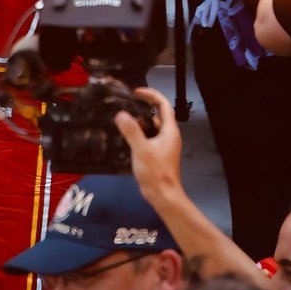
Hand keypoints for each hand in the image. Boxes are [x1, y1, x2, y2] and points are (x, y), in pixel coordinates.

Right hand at [114, 87, 182, 202]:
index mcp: (169, 130)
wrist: (163, 196)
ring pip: (151, 127)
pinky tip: (126, 138)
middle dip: (142, 108)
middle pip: (157, 115)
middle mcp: (168, 135)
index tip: (135, 93)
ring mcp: (164, 145)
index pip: (163, 104)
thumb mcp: (141, 149)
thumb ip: (131, 131)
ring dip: (139, 123)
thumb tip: (121, 114)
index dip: (150, 95)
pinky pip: (148, 138)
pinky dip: (138, 134)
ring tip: (122, 121)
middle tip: (125, 106)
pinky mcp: (158, 154)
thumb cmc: (155, 172)